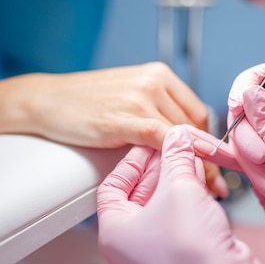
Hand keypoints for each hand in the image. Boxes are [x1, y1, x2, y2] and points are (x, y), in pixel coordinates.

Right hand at [19, 62, 227, 197]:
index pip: (197, 111)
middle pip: (195, 124)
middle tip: (215, 185)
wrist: (45, 100)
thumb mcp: (128, 98)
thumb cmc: (84, 104)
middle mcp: (154, 81)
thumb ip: (156, 112)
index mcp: (159, 74)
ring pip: (182, 133)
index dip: (210, 142)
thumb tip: (183, 141)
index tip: (219, 165)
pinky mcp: (123, 117)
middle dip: (207, 158)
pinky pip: (161, 137)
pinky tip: (189, 172)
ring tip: (204, 189)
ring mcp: (139, 97)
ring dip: (196, 164)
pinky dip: (179, 156)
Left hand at [97, 125, 264, 263]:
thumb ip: (176, 158)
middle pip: (137, 198)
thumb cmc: (191, 252)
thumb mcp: (179, 188)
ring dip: (176, 184)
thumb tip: (176, 138)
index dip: (132, 161)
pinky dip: (187, 203)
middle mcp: (129, 251)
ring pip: (161, 212)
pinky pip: (178, 226)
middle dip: (158, 170)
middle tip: (174, 147)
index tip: (150, 144)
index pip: (112, 187)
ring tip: (192, 160)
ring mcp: (155, 260)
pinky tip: (203, 184)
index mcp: (113, 234)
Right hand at [192, 63, 264, 263]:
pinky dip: (223, 154)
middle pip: (251, 104)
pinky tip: (206, 151)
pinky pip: (234, 150)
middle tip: (262, 159)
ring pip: (240, 129)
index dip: (252, 85)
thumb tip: (250, 92)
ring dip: (244, 156)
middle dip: (247, 132)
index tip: (241, 108)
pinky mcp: (260, 164)